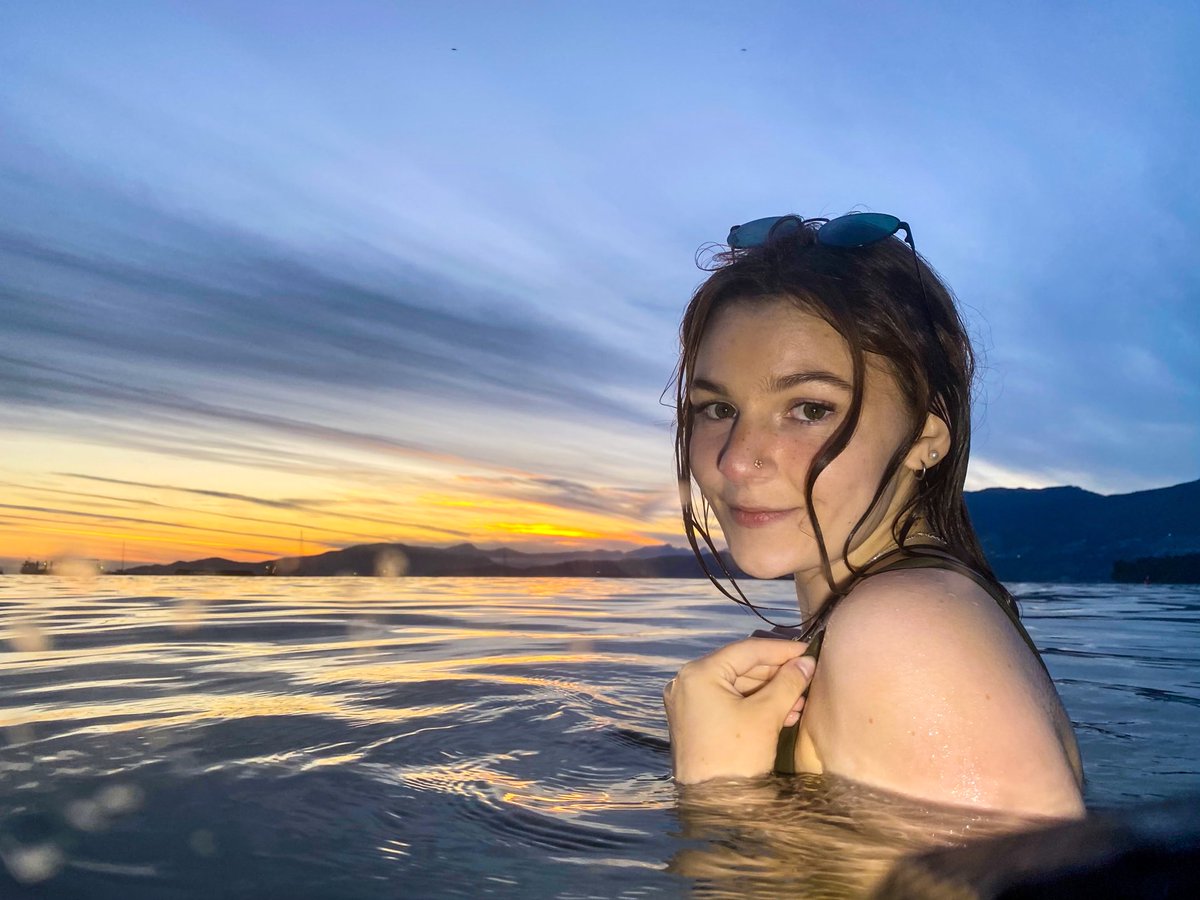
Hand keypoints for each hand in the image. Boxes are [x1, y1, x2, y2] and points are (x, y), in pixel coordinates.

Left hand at [663, 637, 816, 782]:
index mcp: (698, 673)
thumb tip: (806, 662)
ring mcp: (689, 703)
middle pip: (741, 667)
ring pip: (737, 687)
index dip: (781, 650)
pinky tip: (783, 713)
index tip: (809, 651)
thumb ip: (788, 683)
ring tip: (800, 700)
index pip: (747, 650)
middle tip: (807, 676)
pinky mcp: (695, 722)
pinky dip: (754, 706)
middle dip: (776, 674)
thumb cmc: (736, 756)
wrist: (714, 805)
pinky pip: (728, 703)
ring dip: (769, 692)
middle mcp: (687, 683)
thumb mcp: (766, 715)